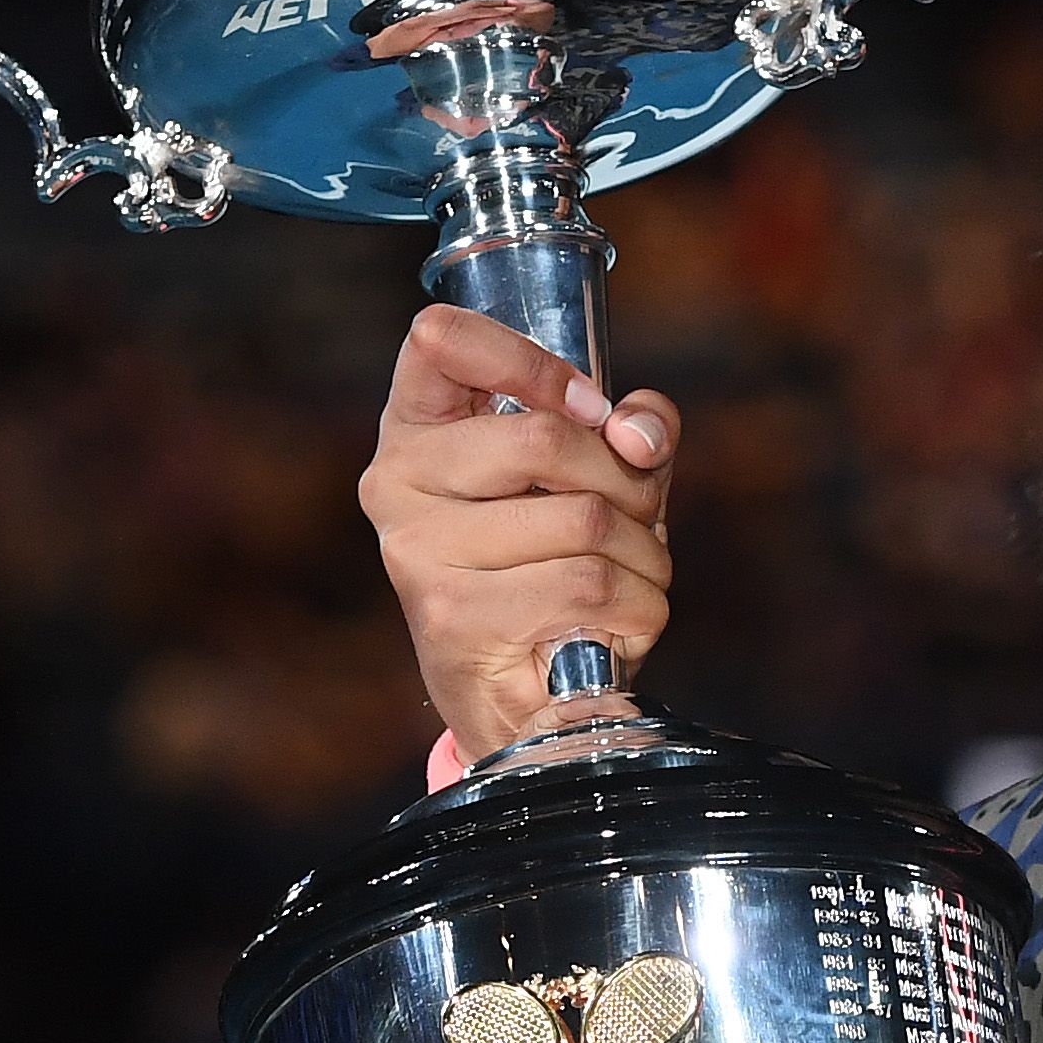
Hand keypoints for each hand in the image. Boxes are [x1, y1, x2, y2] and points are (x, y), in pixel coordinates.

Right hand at [358, 306, 682, 760]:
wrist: (515, 702)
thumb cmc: (552, 570)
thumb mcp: (594, 479)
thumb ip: (627, 431)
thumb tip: (639, 432)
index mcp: (416, 428)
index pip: (440, 340)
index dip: (532, 361)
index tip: (589, 405)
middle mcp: (397, 484)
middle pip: (543, 438)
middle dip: (627, 480)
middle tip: (641, 514)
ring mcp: (418, 554)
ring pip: (583, 520)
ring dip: (645, 553)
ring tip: (631, 577)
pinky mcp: (455, 619)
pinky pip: (591, 586)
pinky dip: (639, 605)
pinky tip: (616, 623)